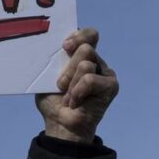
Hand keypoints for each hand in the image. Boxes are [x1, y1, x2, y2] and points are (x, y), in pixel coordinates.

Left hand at [35, 28, 118, 143]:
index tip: (64, 46)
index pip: (89, 34)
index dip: (79, 35)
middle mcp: (96, 61)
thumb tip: (56, 45)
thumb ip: (55, 59)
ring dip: (70, 83)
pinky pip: (90, 79)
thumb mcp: (48, 76)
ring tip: (67, 96)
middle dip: (68, 68)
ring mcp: (105, 73)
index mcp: (81, 55)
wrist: (60, 124)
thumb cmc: (52, 100)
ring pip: (85, 64)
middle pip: (86, 48)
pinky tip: (75, 102)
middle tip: (60, 85)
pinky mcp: (111, 85)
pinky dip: (77, 92)